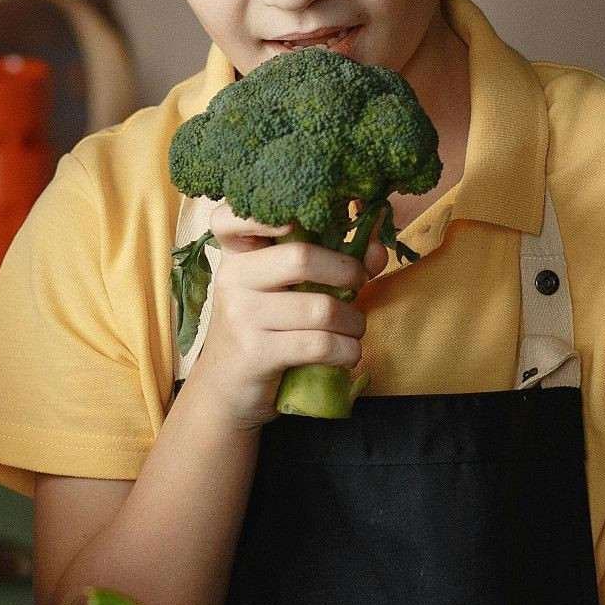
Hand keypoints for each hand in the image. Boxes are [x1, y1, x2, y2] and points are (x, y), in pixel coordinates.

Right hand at [184, 210, 380, 429]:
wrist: (227, 391)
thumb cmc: (264, 332)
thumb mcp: (285, 293)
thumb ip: (329, 265)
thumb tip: (377, 249)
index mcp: (237, 256)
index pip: (228, 217)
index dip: (263, 213)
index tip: (297, 221)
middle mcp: (232, 279)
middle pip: (302, 257)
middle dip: (348, 272)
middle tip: (359, 285)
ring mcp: (241, 317)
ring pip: (320, 308)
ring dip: (353, 322)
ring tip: (354, 330)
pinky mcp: (256, 354)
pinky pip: (320, 344)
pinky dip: (347, 351)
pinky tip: (346, 354)